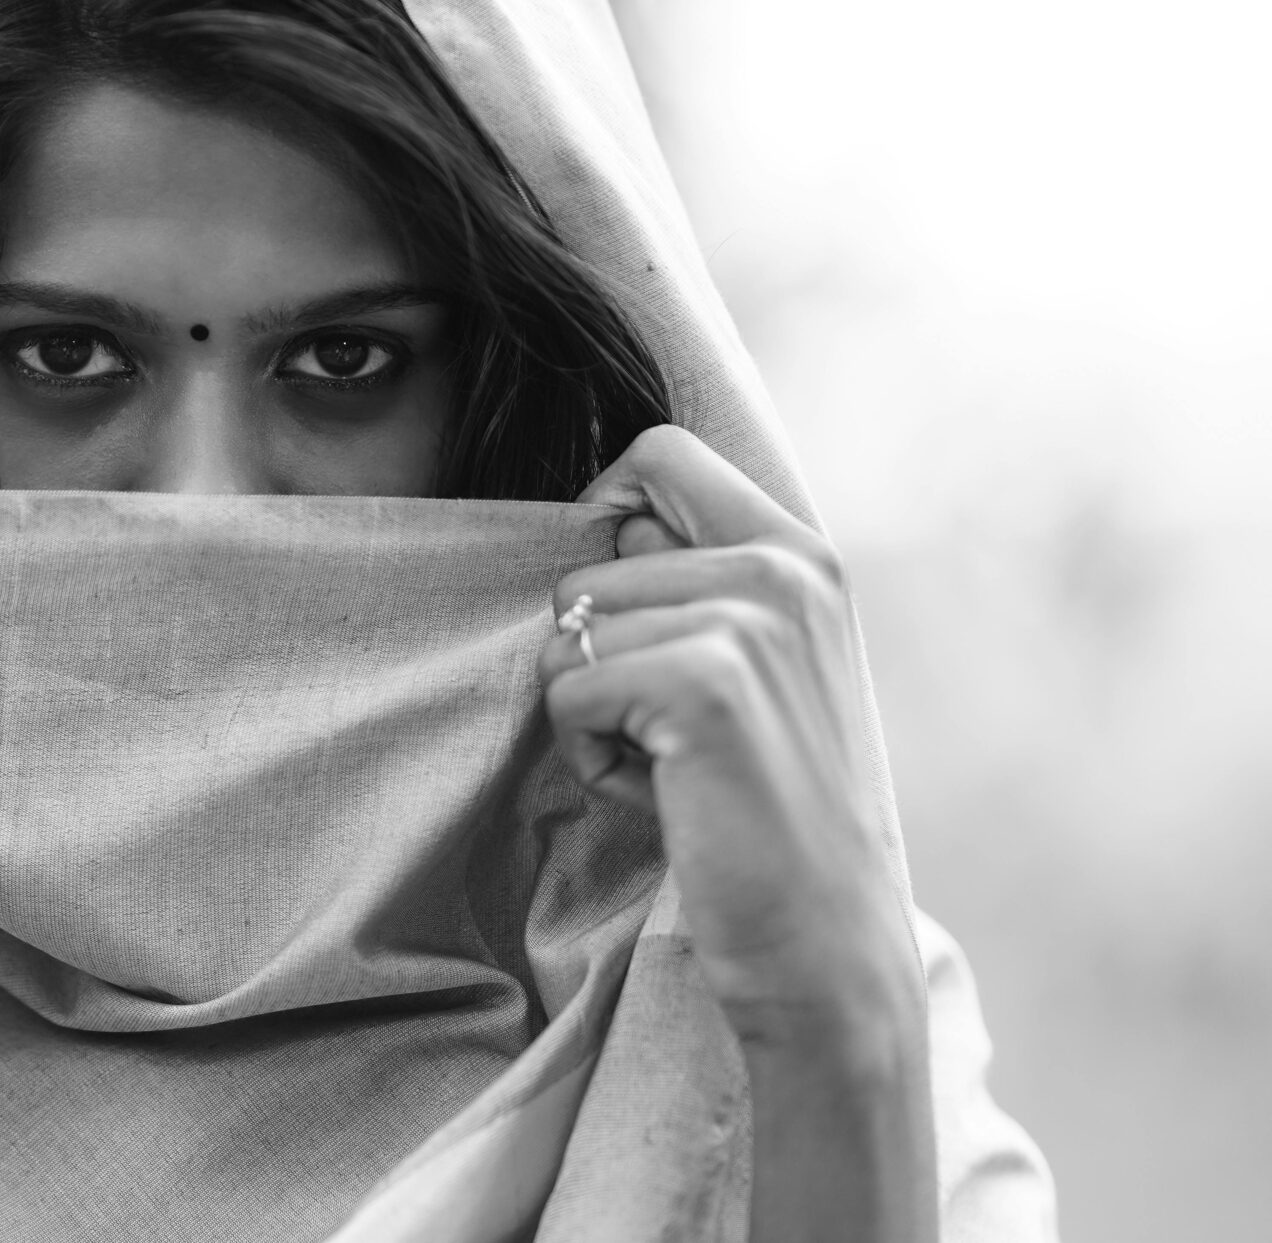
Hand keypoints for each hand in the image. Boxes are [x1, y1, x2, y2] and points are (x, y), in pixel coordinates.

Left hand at [537, 426, 933, 1242]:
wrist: (827, 943)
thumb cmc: (766, 810)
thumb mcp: (754, 669)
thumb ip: (693, 586)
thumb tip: (603, 522)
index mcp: (803, 552)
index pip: (659, 453)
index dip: (605, 520)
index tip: (622, 611)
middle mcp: (787, 568)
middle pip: (589, 563)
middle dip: (599, 656)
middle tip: (672, 733)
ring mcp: (751, 620)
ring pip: (572, 630)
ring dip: (593, 711)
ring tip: (675, 768)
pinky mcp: (706, 684)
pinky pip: (569, 688)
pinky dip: (591, 754)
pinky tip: (665, 797)